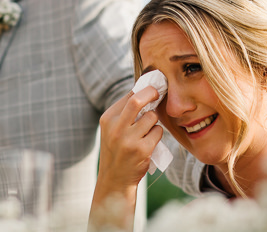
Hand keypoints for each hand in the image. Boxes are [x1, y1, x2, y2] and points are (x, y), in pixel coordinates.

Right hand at [90, 87, 162, 231]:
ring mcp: (129, 140)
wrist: (114, 179)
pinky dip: (157, 134)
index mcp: (108, 119)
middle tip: (159, 93)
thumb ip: (124, 112)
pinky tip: (149, 142)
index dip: (144, 89)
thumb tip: (145, 89)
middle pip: (137, 100)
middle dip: (152, 93)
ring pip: (152, 117)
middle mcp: (116, 128)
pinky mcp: (142, 150)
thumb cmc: (117, 150)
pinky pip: (158, 132)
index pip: (128, 95)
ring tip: (147, 131)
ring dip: (154, 121)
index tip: (153, 87)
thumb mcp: (112, 129)